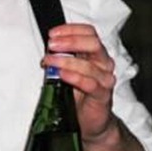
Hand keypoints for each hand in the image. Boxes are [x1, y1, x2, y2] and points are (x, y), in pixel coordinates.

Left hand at [43, 23, 116, 142]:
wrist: (91, 120)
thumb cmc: (80, 94)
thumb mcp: (67, 70)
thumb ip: (60, 57)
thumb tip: (47, 49)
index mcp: (95, 53)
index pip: (89, 32)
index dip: (71, 30)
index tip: (53, 33)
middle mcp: (103, 63)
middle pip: (92, 43)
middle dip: (69, 41)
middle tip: (52, 45)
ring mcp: (105, 79)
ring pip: (89, 64)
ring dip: (65, 61)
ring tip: (50, 62)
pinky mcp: (103, 95)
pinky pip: (91, 83)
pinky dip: (75, 77)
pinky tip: (62, 75)